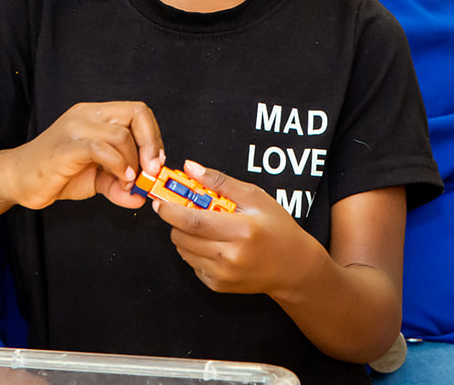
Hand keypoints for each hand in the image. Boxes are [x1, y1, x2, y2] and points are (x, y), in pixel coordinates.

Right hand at [7, 101, 165, 210]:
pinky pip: (101, 149)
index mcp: (96, 115)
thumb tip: (141, 198)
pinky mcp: (66, 147)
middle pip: (136, 113)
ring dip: (133, 162)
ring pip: (121, 134)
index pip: (138, 111)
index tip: (155, 162)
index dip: (153, 135)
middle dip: (151, 144)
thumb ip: (119, 184)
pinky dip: (118, 166)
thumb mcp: (96, 179)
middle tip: (151, 171)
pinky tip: (119, 180)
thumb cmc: (56, 174)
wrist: (17, 179)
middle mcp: (87, 114)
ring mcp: (75, 128)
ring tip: (128, 182)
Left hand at [152, 160, 324, 298]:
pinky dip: (194, 250)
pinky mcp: (218, 286)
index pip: (193, 221)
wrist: (293, 267)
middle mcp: (230, 257)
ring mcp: (223, 275)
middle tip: (181, 208)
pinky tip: (213, 244)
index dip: (171, 210)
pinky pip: (192, 264)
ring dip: (184, 234)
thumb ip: (220, 182)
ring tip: (203, 226)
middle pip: (183, 237)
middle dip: (174, 220)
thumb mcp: (255, 197)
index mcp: (241, 231)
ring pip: (183, 251)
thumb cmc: (277, 227)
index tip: (160, 200)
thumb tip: (190, 168)